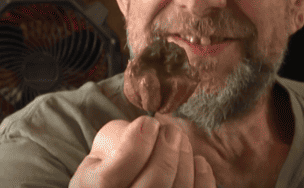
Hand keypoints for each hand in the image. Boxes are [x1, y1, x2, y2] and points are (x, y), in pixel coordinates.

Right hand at [70, 116, 215, 187]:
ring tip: (179, 139)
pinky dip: (203, 177)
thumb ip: (116, 139)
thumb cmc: (110, 164)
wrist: (123, 184)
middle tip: (170, 129)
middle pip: (152, 185)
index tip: (148, 121)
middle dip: (166, 150)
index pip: (111, 177)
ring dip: (184, 158)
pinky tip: (196, 160)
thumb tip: (148, 131)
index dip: (135, 144)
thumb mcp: (101, 150)